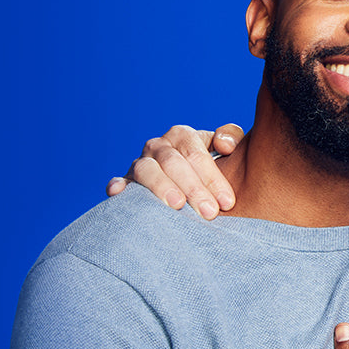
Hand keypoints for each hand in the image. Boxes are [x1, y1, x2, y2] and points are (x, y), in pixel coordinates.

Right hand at [106, 123, 244, 219]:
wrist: (188, 179)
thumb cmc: (209, 168)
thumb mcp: (224, 148)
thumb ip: (230, 136)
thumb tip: (224, 145)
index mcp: (181, 136)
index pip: (196, 153)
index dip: (213, 177)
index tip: (227, 202)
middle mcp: (158, 146)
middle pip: (173, 163)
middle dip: (193, 188)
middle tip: (209, 212)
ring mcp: (140, 163)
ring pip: (146, 170)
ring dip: (161, 186)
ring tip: (177, 205)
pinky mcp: (126, 182)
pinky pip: (119, 181)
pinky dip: (118, 185)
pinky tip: (119, 193)